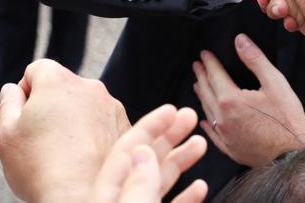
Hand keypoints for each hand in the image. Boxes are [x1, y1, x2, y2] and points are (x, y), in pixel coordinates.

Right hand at [0, 59, 130, 202]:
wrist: (81, 196)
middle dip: (50, 107)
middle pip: (63, 88)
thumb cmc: (41, 166)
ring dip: (73, 121)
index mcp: (58, 81)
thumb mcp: (7, 134)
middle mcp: (90, 87)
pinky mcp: (125, 127)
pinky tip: (81, 158)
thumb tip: (12, 90)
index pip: (37, 70)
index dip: (26, 92)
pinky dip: (92, 135)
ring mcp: (111, 107)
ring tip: (62, 153)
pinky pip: (102, 123)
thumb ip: (8, 104)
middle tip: (40, 138)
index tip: (24, 116)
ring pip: (84, 107)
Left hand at [91, 105, 208, 202]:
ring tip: (200, 143)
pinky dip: (186, 196)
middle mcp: (118, 200)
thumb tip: (143, 152)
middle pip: (145, 161)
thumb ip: (137, 185)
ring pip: (159, 182)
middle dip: (169, 136)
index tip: (171, 109)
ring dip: (181, 161)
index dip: (149, 126)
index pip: (126, 150)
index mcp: (105, 194)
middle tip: (189, 116)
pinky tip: (199, 186)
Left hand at [192, 34, 304, 166]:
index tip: (204, 54)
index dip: (209, 63)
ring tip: (199, 86)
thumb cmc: (287, 118)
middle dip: (201, 77)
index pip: (215, 75)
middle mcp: (223, 119)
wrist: (295, 152)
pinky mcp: (231, 149)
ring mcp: (225, 136)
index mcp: (231, 101)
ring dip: (202, 96)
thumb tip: (240, 41)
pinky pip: (213, 134)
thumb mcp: (275, 82)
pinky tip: (205, 120)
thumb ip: (255, 59)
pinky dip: (207, 124)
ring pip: (207, 112)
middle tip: (197, 66)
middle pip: (207, 93)